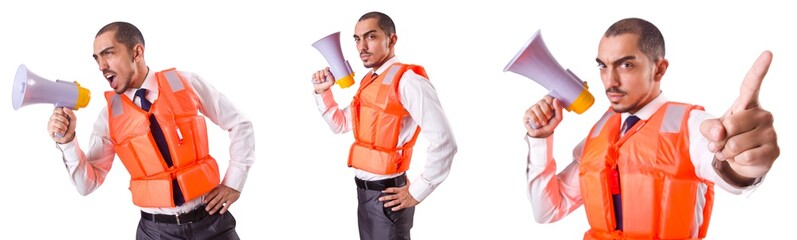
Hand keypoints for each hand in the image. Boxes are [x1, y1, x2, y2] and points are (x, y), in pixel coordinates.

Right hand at [48, 107, 75, 143]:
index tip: (66, 116)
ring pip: (54, 122)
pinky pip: (54, 128)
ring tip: (65, 128)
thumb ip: (70, 113)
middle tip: (67, 123)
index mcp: (58, 113)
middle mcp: (53, 117)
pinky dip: (60, 130)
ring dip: (62, 126)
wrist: (68, 136)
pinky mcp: (49, 130)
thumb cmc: (70, 126)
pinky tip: (62, 132)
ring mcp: (50, 123)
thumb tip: (64, 108)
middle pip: (56, 115)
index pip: (56, 109)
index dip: (62, 112)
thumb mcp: (73, 119)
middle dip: (64, 120)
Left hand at [204, 185, 240, 214]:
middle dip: (210, 205)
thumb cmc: (226, 187)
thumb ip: (214, 190)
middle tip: (206, 209)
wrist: (235, 186)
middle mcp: (222, 193)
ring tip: (210, 212)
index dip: (208, 198)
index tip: (204, 202)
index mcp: (219, 189)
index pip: (213, 194)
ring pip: (220, 204)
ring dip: (215, 209)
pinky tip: (220, 212)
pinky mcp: (231, 200)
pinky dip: (224, 209)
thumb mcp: (219, 186)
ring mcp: (227, 197)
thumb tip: (206, 195)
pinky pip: (227, 206)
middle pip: (215, 200)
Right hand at [311, 67, 335, 93]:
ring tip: (320, 81)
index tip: (326, 74)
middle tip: (323, 81)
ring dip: (319, 78)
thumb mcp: (331, 83)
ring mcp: (319, 73)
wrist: (321, 89)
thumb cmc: (327, 85)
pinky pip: (313, 74)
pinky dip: (315, 78)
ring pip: (317, 72)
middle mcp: (323, 72)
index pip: (327, 68)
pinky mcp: (314, 75)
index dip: (326, 70)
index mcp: (328, 73)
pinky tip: (316, 81)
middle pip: (322, 70)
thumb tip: (328, 72)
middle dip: (322, 77)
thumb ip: (331, 77)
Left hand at [378, 185, 418, 210]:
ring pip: (394, 202)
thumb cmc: (414, 189)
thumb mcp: (409, 184)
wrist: (418, 194)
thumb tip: (405, 176)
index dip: (387, 190)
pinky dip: (396, 208)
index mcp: (401, 190)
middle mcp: (400, 195)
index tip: (382, 190)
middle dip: (385, 197)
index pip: (392, 189)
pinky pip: (400, 206)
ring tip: (384, 205)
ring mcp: (402, 200)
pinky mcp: (405, 204)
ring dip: (389, 204)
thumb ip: (406, 181)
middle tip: (380, 199)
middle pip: (391, 196)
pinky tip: (392, 209)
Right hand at [524, 95, 562, 137]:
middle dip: (546, 112)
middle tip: (548, 118)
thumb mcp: (558, 118)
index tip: (552, 110)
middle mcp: (540, 104)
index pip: (547, 97)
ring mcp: (533, 108)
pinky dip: (535, 120)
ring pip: (536, 107)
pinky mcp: (527, 113)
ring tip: (543, 123)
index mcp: (547, 103)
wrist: (542, 134)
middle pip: (542, 102)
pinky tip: (537, 124)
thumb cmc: (550, 124)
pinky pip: (531, 113)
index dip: (550, 103)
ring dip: (541, 117)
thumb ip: (559, 109)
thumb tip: (555, 99)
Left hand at [700, 51, 778, 180]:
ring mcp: (771, 131)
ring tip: (731, 150)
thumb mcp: (711, 129)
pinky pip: (744, 157)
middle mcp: (763, 114)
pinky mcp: (774, 150)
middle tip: (722, 141)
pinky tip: (741, 158)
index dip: (759, 69)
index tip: (768, 53)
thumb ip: (708, 127)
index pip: (752, 84)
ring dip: (726, 151)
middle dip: (719, 138)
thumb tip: (720, 134)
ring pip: (735, 144)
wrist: (740, 160)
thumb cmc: (726, 137)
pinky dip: (736, 160)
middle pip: (731, 124)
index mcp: (747, 103)